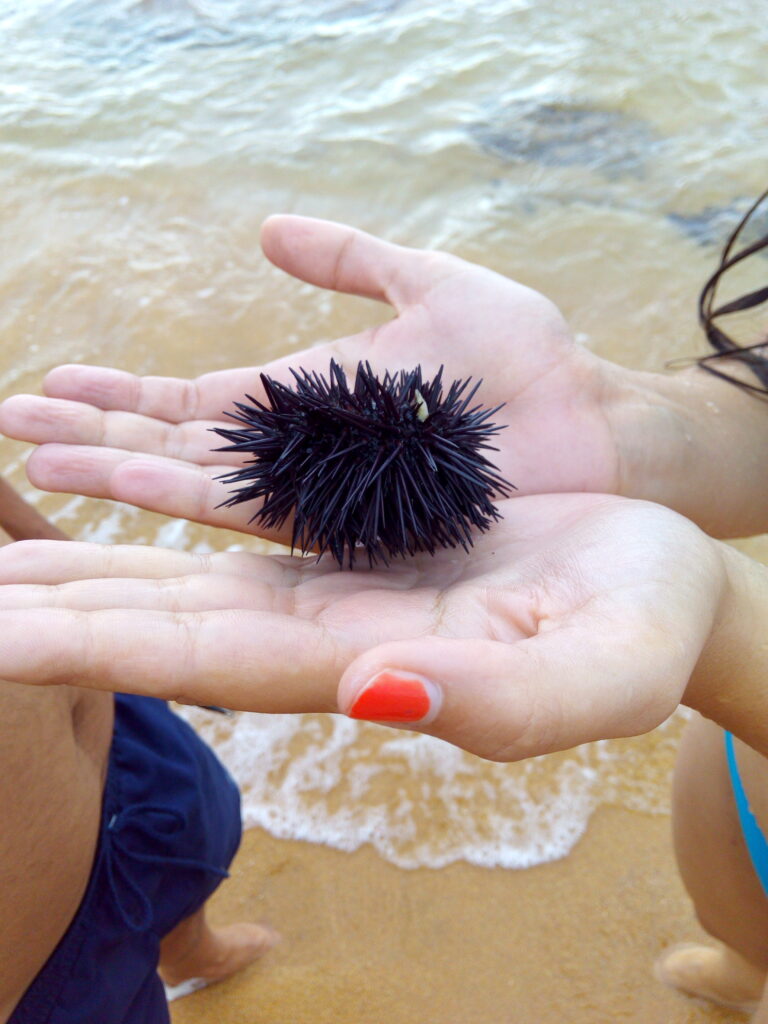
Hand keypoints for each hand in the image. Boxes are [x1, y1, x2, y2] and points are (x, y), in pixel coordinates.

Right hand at [0, 217, 626, 541]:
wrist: (594, 429)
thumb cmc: (526, 364)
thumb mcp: (429, 285)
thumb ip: (350, 261)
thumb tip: (264, 229)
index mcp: (307, 402)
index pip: (190, 402)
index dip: (119, 394)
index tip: (50, 381)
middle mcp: (298, 456)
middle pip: (173, 448)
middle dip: (90, 436)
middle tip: (9, 425)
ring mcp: (318, 494)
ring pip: (193, 485)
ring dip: (109, 471)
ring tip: (35, 464)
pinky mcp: (349, 524)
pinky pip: (250, 511)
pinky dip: (179, 499)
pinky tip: (118, 491)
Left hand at [0, 494, 726, 760]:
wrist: (662, 579)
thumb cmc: (646, 629)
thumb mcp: (601, 674)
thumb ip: (498, 706)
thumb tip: (374, 697)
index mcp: (369, 666)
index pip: (201, 664)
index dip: (92, 650)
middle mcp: (328, 635)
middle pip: (164, 627)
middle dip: (55, 614)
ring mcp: (336, 590)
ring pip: (185, 580)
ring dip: (88, 568)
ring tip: (0, 558)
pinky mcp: (357, 546)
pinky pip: (237, 531)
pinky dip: (164, 518)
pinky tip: (117, 506)